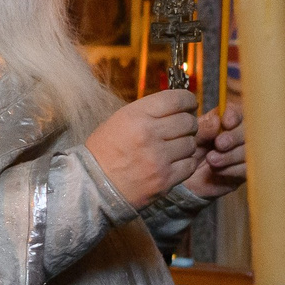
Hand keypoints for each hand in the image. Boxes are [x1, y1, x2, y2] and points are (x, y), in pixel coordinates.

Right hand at [85, 88, 200, 208]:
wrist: (92, 185)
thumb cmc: (105, 151)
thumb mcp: (119, 121)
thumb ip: (148, 112)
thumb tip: (179, 107)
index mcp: (135, 116)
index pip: (177, 99)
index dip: (188, 101)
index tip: (189, 105)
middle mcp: (149, 134)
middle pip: (188, 122)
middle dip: (187, 124)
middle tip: (179, 130)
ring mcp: (158, 158)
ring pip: (191, 144)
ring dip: (185, 145)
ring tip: (171, 149)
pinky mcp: (165, 179)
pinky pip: (190, 164)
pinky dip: (185, 163)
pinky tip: (172, 163)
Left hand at [184, 101, 246, 200]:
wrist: (184, 180)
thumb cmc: (186, 154)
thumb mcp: (191, 139)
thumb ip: (204, 129)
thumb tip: (218, 121)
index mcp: (225, 122)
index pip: (239, 112)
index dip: (235, 116)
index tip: (226, 122)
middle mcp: (238, 135)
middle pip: (250, 130)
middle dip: (234, 137)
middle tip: (219, 144)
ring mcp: (244, 154)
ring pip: (250, 150)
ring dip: (231, 155)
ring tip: (212, 159)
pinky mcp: (244, 172)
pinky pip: (247, 169)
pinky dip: (232, 169)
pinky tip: (217, 170)